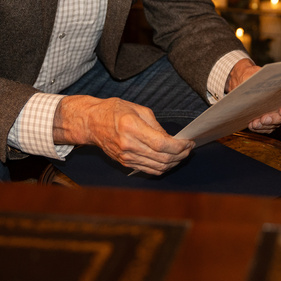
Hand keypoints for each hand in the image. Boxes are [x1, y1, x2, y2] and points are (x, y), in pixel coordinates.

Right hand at [54, 95, 193, 174]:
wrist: (91, 123)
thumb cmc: (114, 111)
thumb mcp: (138, 109)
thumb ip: (156, 126)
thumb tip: (171, 139)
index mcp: (132, 128)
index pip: (162, 144)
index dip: (179, 146)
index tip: (189, 142)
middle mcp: (129, 145)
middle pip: (162, 158)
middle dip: (180, 155)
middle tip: (189, 148)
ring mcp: (126, 157)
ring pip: (157, 167)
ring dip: (174, 163)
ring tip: (182, 154)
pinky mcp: (125, 163)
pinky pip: (149, 170)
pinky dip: (163, 167)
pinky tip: (170, 160)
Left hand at [226, 60, 280, 133]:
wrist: (244, 81)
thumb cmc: (253, 74)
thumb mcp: (255, 72)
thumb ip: (259, 77)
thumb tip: (259, 82)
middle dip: (275, 119)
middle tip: (265, 119)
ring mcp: (279, 113)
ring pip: (277, 123)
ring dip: (267, 125)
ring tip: (256, 123)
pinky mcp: (271, 120)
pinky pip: (268, 127)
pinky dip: (261, 128)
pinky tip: (253, 125)